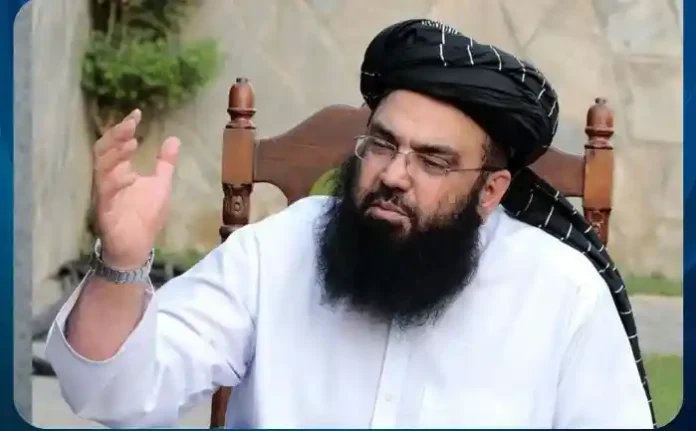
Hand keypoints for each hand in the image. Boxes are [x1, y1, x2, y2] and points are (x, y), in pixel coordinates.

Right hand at [93, 109, 179, 268]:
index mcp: (119, 171)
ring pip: (101, 169)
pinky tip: (129, 175)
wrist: (136, 247)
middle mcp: (108, 179)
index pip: (117, 144)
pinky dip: (116, 183)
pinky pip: (106, 194)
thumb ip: (165, 163)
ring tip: (132, 143)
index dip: (123, 128)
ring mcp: (105, 194)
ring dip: (115, 155)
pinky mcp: (105, 211)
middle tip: (130, 124)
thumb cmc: (145, 216)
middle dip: (115, 136)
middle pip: (103, 151)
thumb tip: (173, 139)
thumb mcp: (160, 185)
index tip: (137, 114)